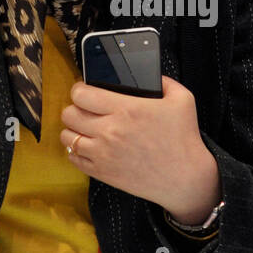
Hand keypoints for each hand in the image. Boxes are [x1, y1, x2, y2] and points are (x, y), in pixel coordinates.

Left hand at [60, 76, 220, 224]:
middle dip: (74, 108)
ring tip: (84, 128)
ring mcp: (103, 153)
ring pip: (67, 137)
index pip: (81, 94)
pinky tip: (87, 147)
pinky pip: (73, 159)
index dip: (80, 89)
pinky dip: (76, 151)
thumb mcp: (182, 100)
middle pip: (69, 114)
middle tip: (84, 109)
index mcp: (126, 109)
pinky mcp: (102, 172)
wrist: (185, 178)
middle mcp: (110, 130)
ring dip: (73, 130)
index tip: (85, 90)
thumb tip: (149, 74)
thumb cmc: (184, 139)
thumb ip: (164, 81)